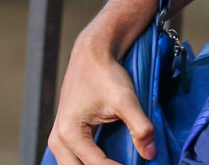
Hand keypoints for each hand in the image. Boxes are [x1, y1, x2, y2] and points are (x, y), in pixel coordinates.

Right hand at [47, 33, 156, 164]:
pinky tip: (109, 161)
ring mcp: (57, 139)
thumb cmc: (105, 73)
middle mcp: (58, 139)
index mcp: (70, 132)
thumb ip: (140, 128)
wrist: (91, 54)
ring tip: (119, 162)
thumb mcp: (126, 100)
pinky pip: (73, 161)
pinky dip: (88, 164)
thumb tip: (150, 154)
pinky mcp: (63, 136)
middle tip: (127, 164)